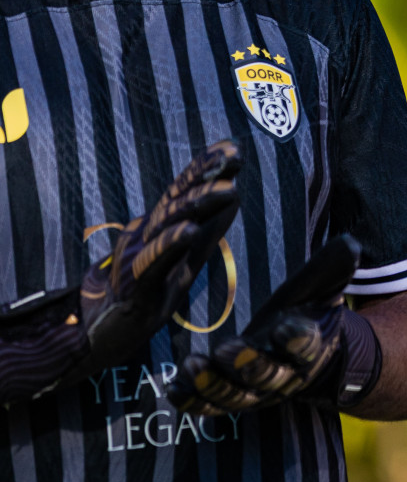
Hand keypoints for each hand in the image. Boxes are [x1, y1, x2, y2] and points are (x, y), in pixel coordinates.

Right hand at [0, 141, 241, 402]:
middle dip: (206, 176)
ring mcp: (136, 260)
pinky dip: (172, 244)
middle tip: (234, 156)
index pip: (181, 192)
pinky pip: (154, 262)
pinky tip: (192, 231)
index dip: (203, 168)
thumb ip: (206, 232)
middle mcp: (143, 237)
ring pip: (168, 225)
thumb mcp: (182, 261)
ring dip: (199, 205)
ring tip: (228, 189)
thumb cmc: (143, 294)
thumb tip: (233, 195)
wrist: (97, 335)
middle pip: (177, 200)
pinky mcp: (135, 288)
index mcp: (155, 229)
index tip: (231, 146)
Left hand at [170, 235, 381, 414]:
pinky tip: (173, 389)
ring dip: (213, 385)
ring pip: (235, 396)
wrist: (297, 351)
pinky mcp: (229, 396)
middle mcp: (284, 375)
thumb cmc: (307, 310)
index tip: (285, 327)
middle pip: (268, 376)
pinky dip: (192, 400)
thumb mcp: (322, 287)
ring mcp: (255, 390)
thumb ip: (334, 266)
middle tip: (228, 349)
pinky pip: (209, 406)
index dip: (297, 339)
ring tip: (192, 366)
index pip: (307, 346)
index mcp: (310, 348)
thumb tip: (350, 243)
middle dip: (249, 365)